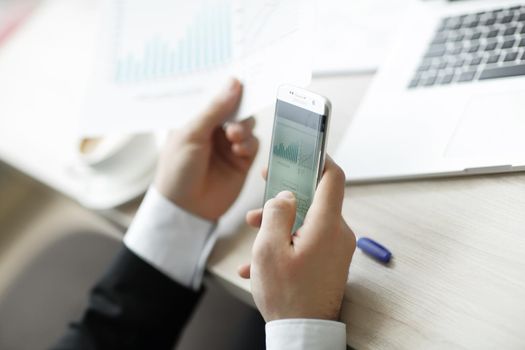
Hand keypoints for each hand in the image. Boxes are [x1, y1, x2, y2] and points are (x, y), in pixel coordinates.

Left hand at [155, 78, 258, 220]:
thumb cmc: (177, 170)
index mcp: (198, 119)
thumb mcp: (191, 135)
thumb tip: (234, 82)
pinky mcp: (242, 162)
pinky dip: (249, 144)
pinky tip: (239, 151)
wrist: (185, 209)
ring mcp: (229, 145)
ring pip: (248, 126)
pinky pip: (254, 145)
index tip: (245, 80)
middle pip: (237, 110)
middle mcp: (215, 130)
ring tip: (233, 139)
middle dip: (239, 112)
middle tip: (233, 122)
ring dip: (244, 129)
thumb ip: (215, 110)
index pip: (217, 97)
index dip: (230, 89)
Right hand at [238, 157, 355, 321]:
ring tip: (253, 231)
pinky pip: (308, 242)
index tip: (303, 152)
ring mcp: (335, 249)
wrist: (304, 335)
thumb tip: (286, 197)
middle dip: (285, 198)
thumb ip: (277, 213)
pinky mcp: (330, 262)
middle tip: (263, 195)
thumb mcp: (269, 249)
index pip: (333, 178)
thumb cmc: (287, 295)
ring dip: (280, 223)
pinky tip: (260, 261)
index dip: (319, 159)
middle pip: (314, 201)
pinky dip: (286, 244)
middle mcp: (338, 234)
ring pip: (307, 222)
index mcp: (326, 225)